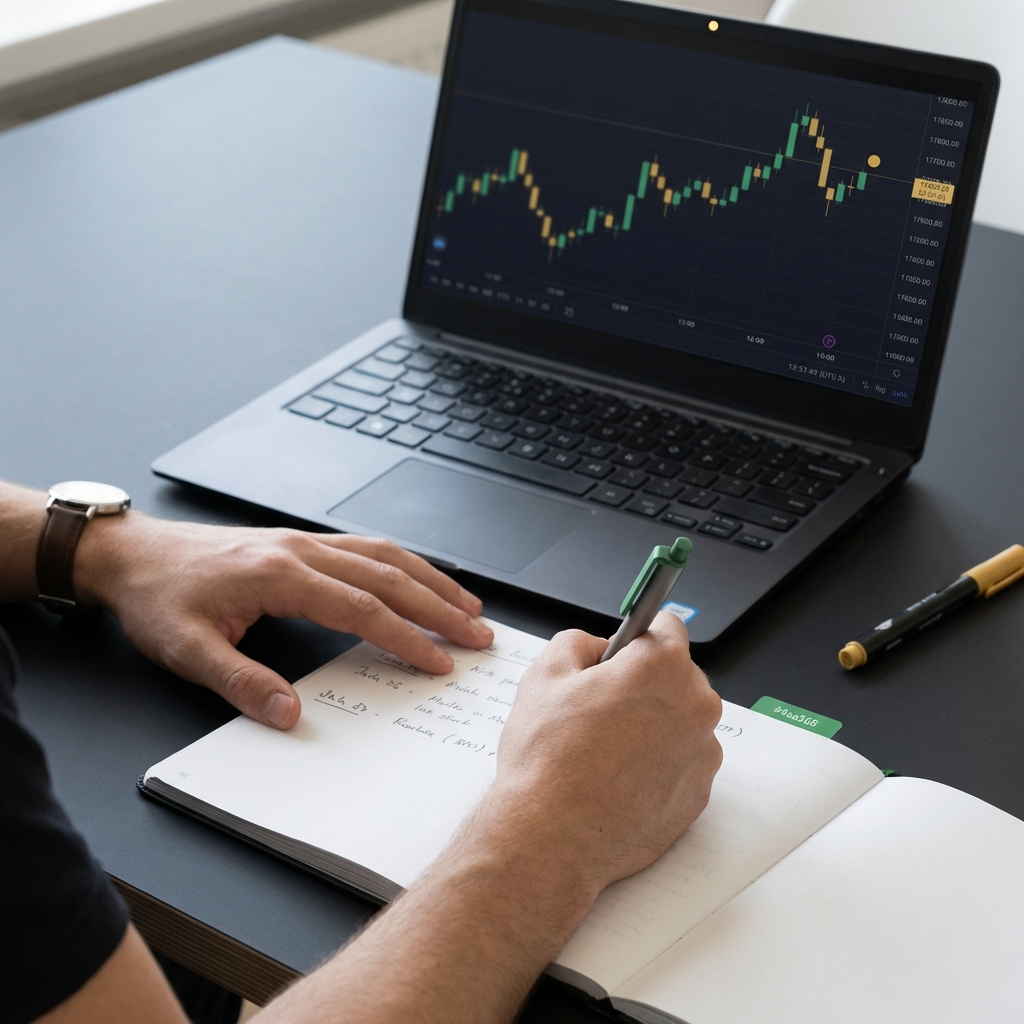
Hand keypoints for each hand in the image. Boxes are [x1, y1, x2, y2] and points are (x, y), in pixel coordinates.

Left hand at [74, 513, 492, 728]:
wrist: (135, 556)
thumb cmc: (159, 599)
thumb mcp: (187, 650)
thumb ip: (241, 683)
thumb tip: (291, 714)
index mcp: (280, 574)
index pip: (362, 608)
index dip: (406, 637)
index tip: (439, 661)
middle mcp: (302, 550)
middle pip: (389, 576)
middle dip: (439, 607)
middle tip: (479, 633)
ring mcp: (305, 542)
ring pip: (386, 556)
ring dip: (431, 581)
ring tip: (468, 605)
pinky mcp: (303, 543)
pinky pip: (368, 548)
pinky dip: (405, 564)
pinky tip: (421, 579)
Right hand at [489, 612, 721, 906]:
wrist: (552, 837)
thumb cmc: (547, 760)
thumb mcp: (544, 675)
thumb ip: (577, 642)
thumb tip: (597, 648)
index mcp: (661, 666)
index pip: (667, 626)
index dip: (636, 638)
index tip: (623, 653)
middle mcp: (695, 705)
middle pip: (676, 676)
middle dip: (643, 684)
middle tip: (600, 708)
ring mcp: (702, 753)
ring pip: (680, 721)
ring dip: (654, 726)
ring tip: (606, 750)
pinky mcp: (699, 794)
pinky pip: (683, 763)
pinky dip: (659, 765)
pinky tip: (620, 778)